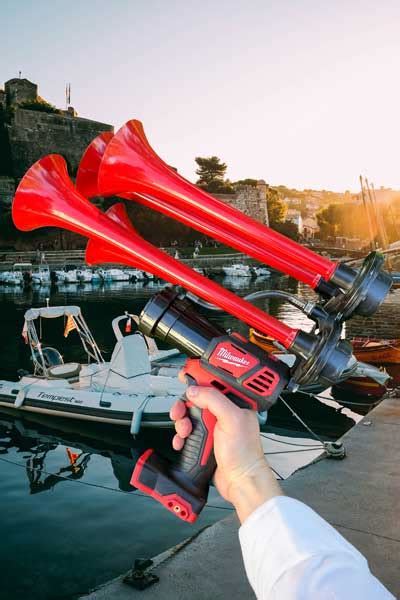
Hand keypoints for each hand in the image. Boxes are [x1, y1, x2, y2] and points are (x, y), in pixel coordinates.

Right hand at [170, 384, 282, 522]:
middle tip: (180, 412)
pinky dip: (181, 437)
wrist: (240, 481)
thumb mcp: (231, 420)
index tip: (186, 375)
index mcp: (234, 403)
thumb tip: (195, 390)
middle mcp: (224, 413)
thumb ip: (213, 400)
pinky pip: (188, 432)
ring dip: (182, 423)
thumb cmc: (244, 453)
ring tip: (183, 432)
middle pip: (197, 399)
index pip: (215, 383)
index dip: (199, 377)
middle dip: (185, 406)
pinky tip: (182, 442)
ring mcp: (214, 427)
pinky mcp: (206, 440)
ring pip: (190, 416)